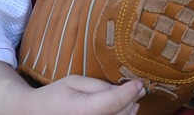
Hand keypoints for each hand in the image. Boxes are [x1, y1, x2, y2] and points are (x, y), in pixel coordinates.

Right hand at [0, 61, 144, 114]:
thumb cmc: (53, 96)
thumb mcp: (74, 82)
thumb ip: (99, 86)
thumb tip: (125, 90)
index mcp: (82, 110)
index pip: (115, 101)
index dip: (131, 91)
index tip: (140, 82)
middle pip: (121, 113)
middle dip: (131, 100)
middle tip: (138, 88)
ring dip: (128, 110)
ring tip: (130, 99)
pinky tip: (122, 111)